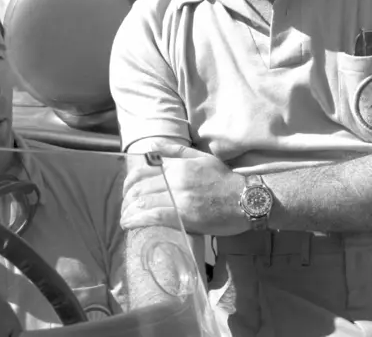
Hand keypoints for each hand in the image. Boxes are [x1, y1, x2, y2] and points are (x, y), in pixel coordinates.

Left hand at [121, 143, 249, 236]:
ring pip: (144, 202)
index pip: (143, 171)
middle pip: (140, 188)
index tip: (126, 192)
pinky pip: (154, 216)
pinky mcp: (184, 215)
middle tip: (124, 208)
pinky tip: (129, 224)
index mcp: (178, 165)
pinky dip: (138, 220)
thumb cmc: (225, 179)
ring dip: (129, 211)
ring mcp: (179, 197)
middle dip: (127, 199)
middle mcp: (175, 179)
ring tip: (124, 219)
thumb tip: (152, 146)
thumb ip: (175, 151)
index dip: (129, 183)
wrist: (247, 199)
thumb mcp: (201, 158)